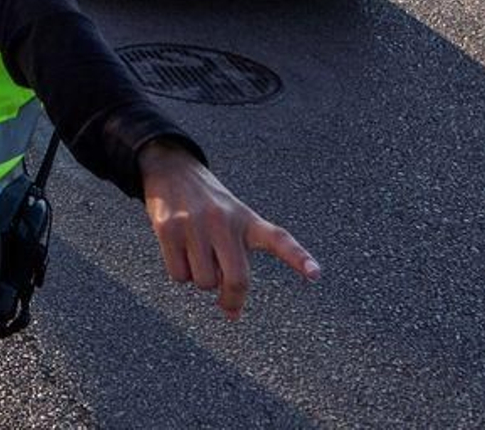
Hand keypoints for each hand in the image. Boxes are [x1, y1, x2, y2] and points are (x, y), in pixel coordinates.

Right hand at [138, 140, 320, 319]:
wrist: (172, 170)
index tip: (316, 274)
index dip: (298, 257)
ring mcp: (195, 223)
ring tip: (196, 257)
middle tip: (227, 304)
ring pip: (204, 282)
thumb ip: (237, 262)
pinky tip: (178, 252)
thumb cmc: (209, 206)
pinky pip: (178, 275)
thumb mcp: (233, 223)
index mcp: (247, 220)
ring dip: (200, 280)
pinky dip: (180, 274)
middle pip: (236, 279)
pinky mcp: (168, 227)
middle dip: (231, 299)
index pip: (279, 239)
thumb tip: (232, 314)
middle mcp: (224, 220)